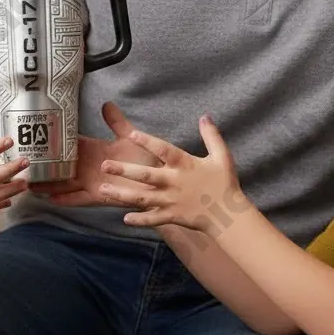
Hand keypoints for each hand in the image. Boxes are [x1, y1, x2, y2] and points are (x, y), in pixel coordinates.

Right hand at [28, 101, 159, 207]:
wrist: (159, 177)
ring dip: (49, 184)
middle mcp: (88, 166)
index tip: (35, 137)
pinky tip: (51, 199)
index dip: (53, 142)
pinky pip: (78, 198)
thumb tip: (106, 104)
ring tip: (30, 184)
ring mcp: (91, 181)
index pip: (69, 144)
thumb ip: (116, 122)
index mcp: (93, 150)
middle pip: (60, 165)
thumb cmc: (145, 156)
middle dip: (44, 166)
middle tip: (24, 163)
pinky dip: (66, 199)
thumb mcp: (129, 136)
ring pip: (64, 183)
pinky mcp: (99, 195)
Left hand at [98, 115, 246, 231]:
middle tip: (104, 165)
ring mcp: (172, 201)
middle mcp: (174, 182)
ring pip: (142, 198)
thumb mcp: (221, 156)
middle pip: (145, 175)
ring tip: (103, 189)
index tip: (131, 134)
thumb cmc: (225, 184)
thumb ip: (211, 135)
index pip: (163, 150)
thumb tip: (204, 115)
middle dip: (124, 170)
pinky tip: (124, 219)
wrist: (230, 215)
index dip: (148, 142)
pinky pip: (153, 218)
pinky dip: (140, 219)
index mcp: (184, 164)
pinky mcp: (173, 216)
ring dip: (122, 194)